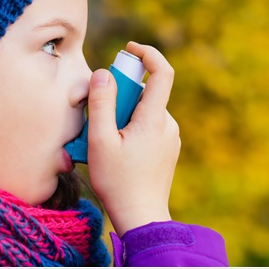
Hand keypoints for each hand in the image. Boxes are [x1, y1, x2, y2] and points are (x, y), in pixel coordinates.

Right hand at [87, 41, 180, 236]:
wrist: (142, 218)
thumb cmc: (118, 182)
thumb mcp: (100, 141)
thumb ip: (101, 104)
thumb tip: (103, 74)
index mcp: (154, 119)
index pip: (162, 72)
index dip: (147, 53)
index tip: (129, 49)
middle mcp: (168, 124)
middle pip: (145, 93)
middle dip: (120, 95)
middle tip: (99, 117)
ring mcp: (170, 138)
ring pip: (144, 111)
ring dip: (123, 114)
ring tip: (104, 140)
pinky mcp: (167, 149)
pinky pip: (148, 126)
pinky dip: (130, 127)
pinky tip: (116, 149)